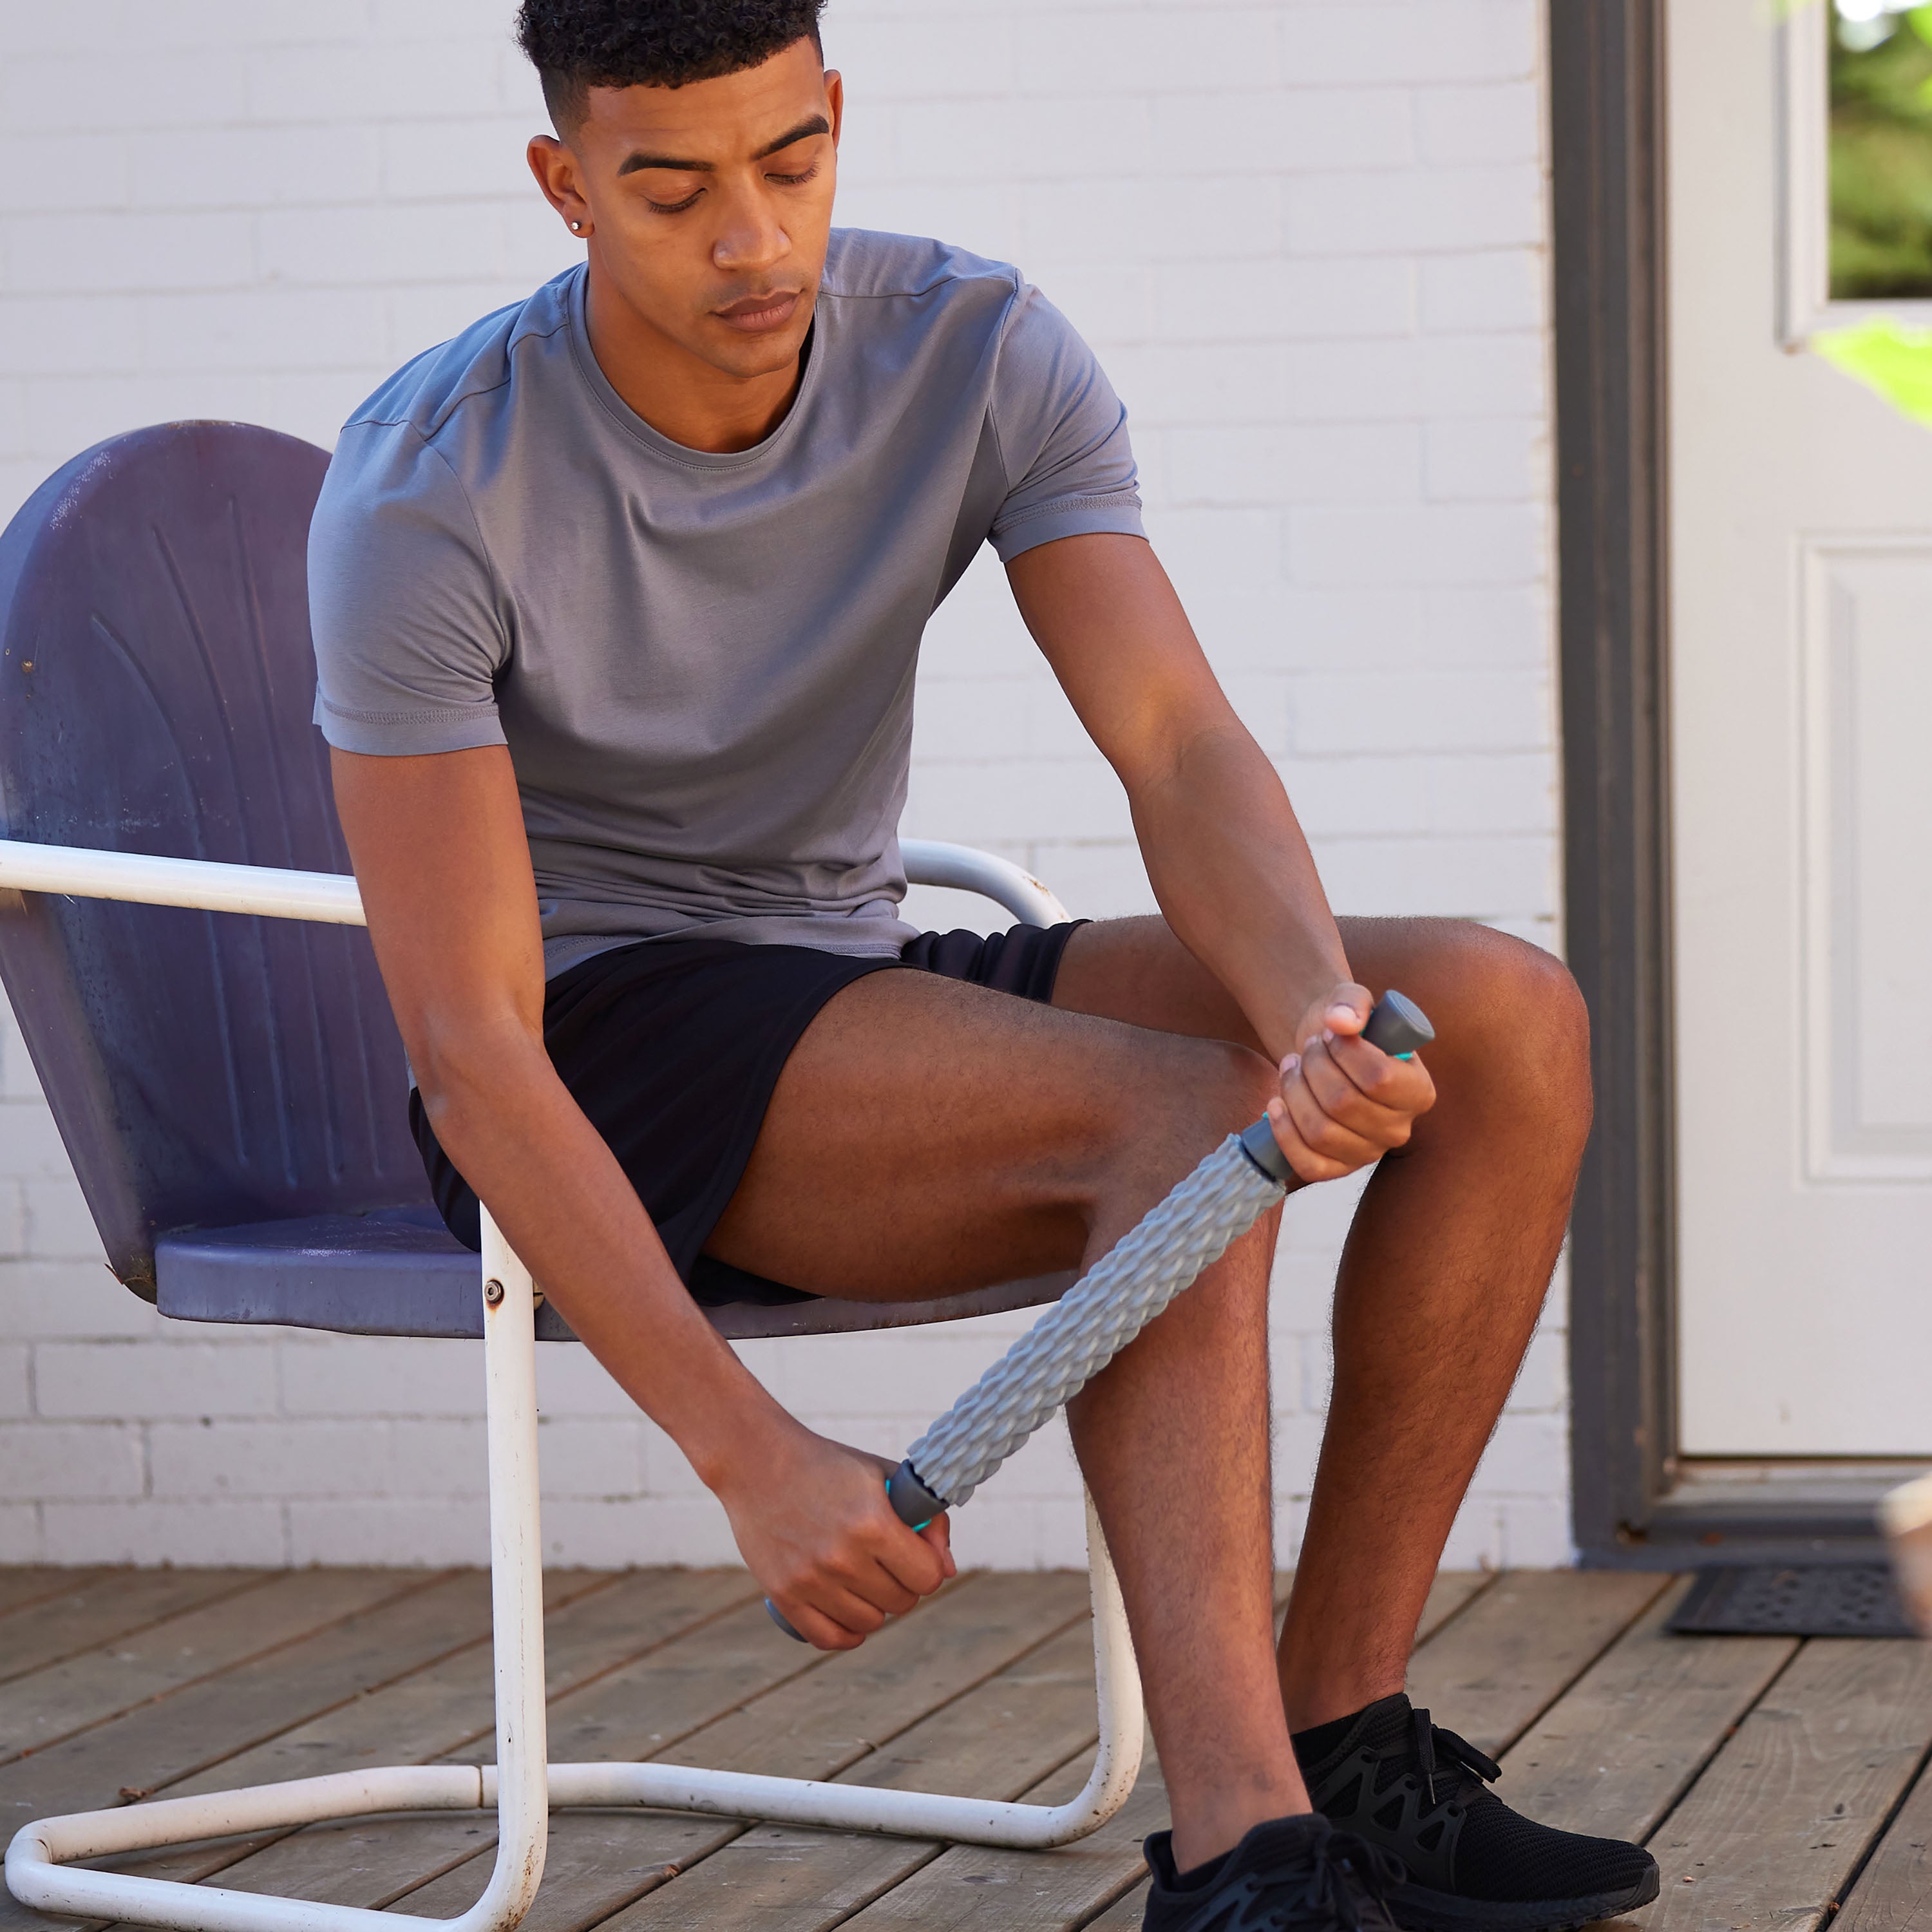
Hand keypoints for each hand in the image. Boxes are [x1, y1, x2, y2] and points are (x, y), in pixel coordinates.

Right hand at [714, 1421, 954, 1650]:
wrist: (757, 1460)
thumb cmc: (828, 1465)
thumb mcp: (884, 1474)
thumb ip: (926, 1518)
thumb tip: (948, 1571)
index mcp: (873, 1523)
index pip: (928, 1577)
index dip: (929, 1567)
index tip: (917, 1554)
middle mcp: (842, 1557)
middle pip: (901, 1602)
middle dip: (903, 1584)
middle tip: (887, 1561)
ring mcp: (810, 1580)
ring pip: (869, 1622)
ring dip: (874, 1605)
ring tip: (864, 1578)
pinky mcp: (783, 1595)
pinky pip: (828, 1638)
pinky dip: (846, 1632)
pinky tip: (848, 1609)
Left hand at [1265, 981, 1435, 1184]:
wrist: (1325, 1054)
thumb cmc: (1346, 1030)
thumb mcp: (1352, 1002)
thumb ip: (1352, 1003)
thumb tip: (1339, 1020)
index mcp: (1419, 1091)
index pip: (1379, 1078)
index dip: (1344, 1052)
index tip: (1329, 1033)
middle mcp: (1399, 1129)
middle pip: (1343, 1103)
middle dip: (1314, 1067)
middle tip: (1308, 1048)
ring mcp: (1369, 1154)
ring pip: (1320, 1131)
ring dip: (1294, 1092)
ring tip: (1291, 1067)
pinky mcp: (1338, 1169)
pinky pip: (1308, 1164)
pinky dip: (1284, 1132)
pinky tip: (1276, 1104)